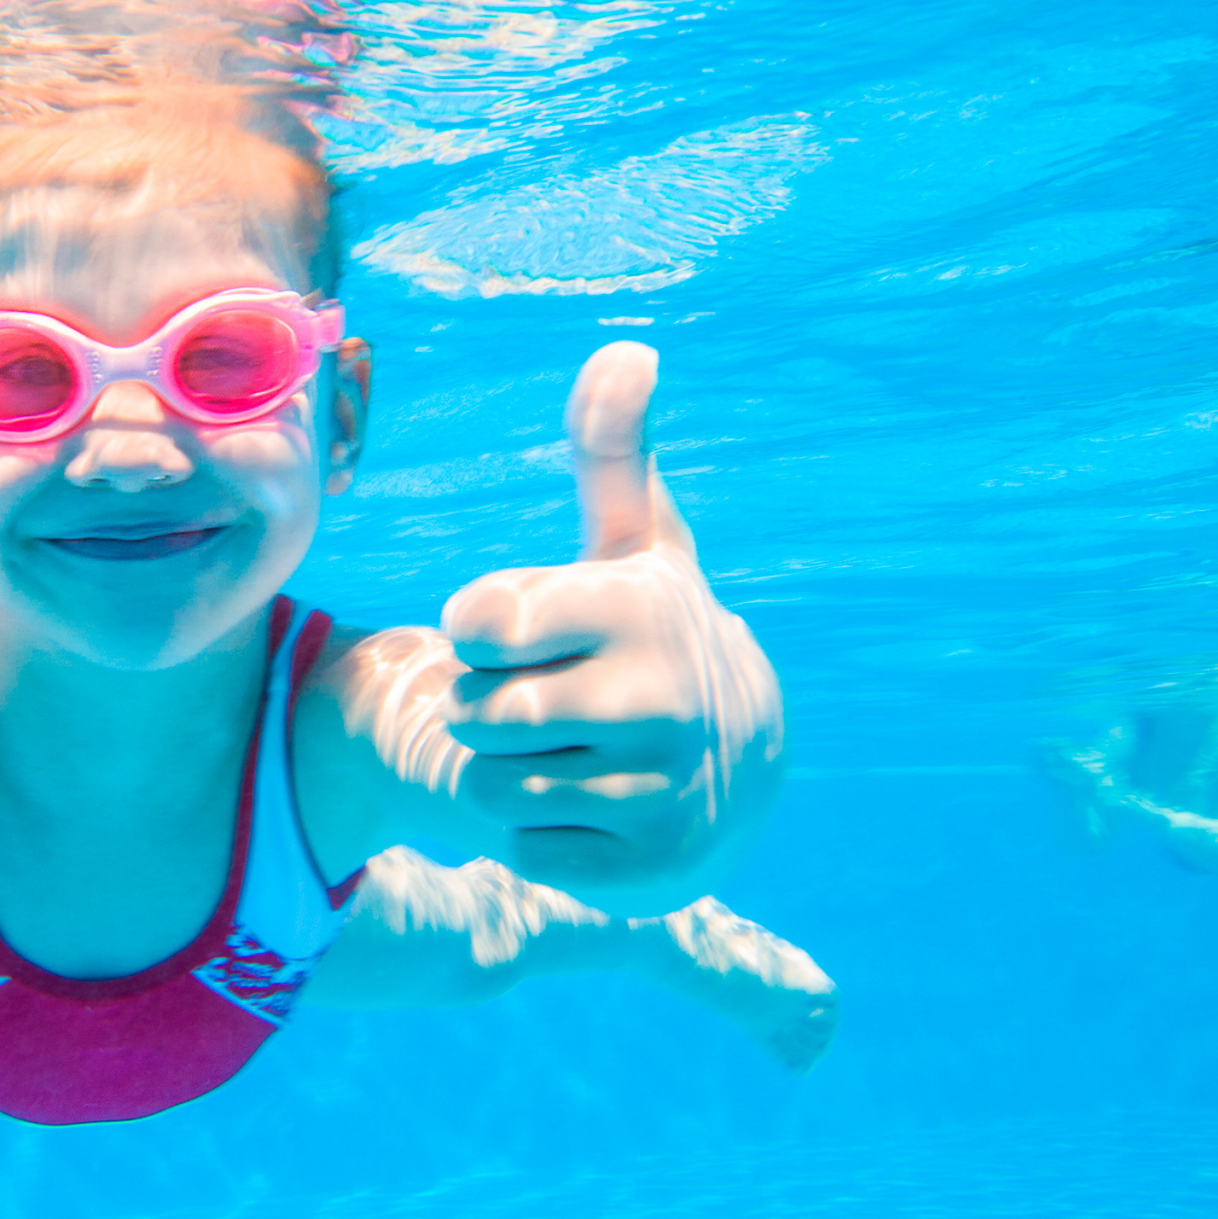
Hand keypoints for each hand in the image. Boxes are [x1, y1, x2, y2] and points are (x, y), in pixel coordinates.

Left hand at [440, 342, 783, 914]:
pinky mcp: (646, 870)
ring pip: (492, 788)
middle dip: (484, 709)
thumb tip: (629, 348)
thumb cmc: (650, 635)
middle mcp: (659, 701)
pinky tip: (588, 804)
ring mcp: (658, 791)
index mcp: (638, 611)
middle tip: (533, 699)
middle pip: (477, 715)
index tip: (513, 631)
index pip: (479, 621)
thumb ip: (611, 452)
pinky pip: (522, 851)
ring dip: (504, 773)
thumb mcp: (634, 543)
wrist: (739, 762)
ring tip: (562, 749)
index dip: (477, 629)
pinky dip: (536, 834)